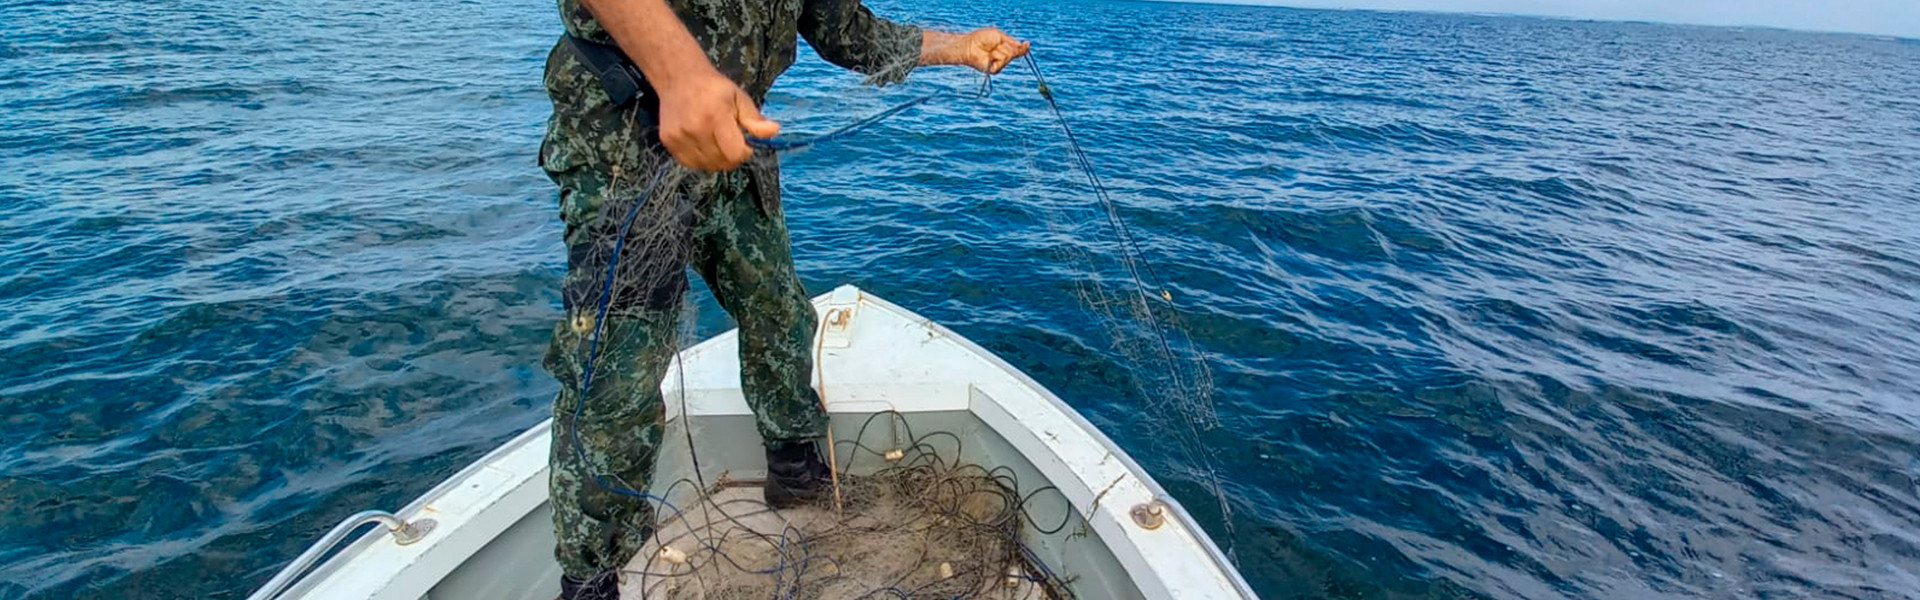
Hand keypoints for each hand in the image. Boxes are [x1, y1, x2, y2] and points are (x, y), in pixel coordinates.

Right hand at [656, 68, 780, 170]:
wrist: (679, 78)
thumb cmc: (714, 88)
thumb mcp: (739, 98)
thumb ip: (755, 119)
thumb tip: (774, 131)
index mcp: (715, 117)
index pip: (735, 154)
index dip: (745, 152)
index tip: (744, 142)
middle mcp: (694, 129)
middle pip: (722, 163)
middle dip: (732, 155)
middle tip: (730, 139)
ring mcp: (679, 138)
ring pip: (707, 166)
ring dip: (717, 158)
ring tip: (716, 139)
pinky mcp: (669, 143)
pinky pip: (691, 164)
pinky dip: (701, 159)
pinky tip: (703, 142)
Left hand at [926, 27, 1030, 74]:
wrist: (970, 45)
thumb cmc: (981, 38)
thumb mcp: (999, 36)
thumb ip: (1012, 42)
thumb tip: (1025, 45)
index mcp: (1005, 49)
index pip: (1018, 50)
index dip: (1023, 48)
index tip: (1027, 44)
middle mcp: (1003, 58)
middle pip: (1015, 53)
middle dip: (1007, 47)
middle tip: (996, 45)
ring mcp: (999, 64)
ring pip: (1009, 57)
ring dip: (1000, 51)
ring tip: (991, 50)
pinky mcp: (994, 70)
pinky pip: (1002, 62)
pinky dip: (997, 56)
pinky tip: (990, 56)